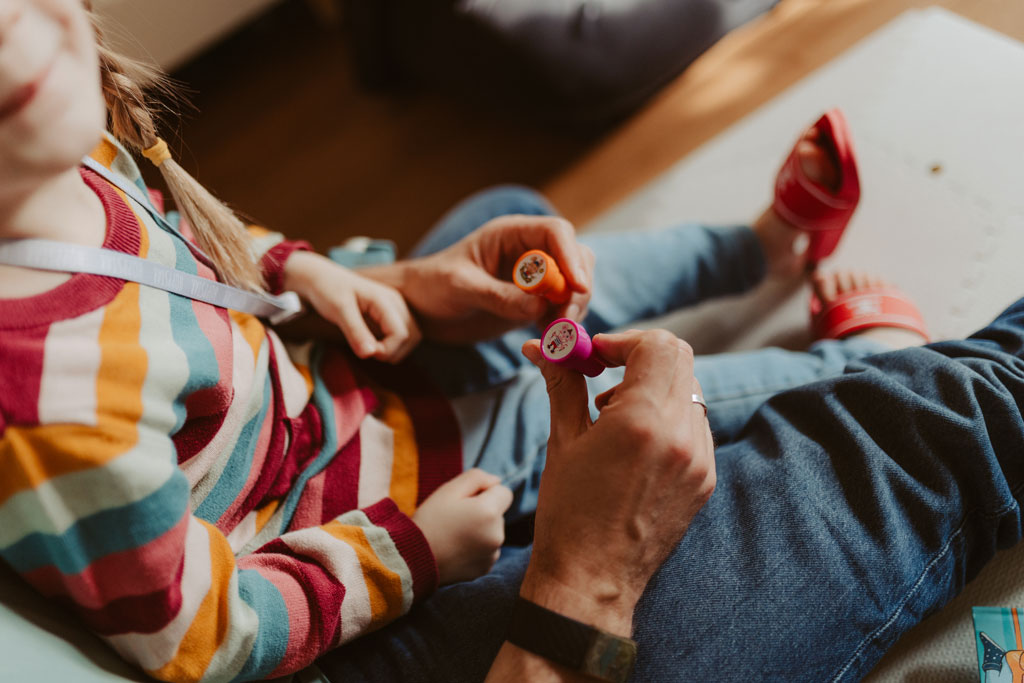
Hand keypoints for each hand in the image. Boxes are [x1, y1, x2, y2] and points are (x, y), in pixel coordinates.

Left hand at [282, 251, 420, 361]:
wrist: (320, 277)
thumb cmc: (327, 290)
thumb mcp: (339, 310)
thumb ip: (355, 332)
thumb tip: (370, 354)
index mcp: (385, 300)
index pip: (401, 334)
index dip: (387, 350)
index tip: (366, 353)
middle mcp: (396, 302)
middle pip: (412, 336)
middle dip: (393, 351)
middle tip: (369, 352)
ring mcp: (396, 306)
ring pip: (411, 336)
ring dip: (396, 349)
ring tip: (372, 348)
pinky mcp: (392, 312)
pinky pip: (403, 333)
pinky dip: (393, 344)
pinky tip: (375, 343)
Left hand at [370, 215, 593, 342]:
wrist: (421, 308)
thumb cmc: (433, 285)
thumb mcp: (460, 287)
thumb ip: (497, 295)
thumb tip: (539, 307)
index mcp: (512, 234)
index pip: (556, 233)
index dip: (571, 257)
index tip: (578, 287)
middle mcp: (530, 252)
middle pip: (575, 259)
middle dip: (577, 288)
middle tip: (565, 319)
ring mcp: (535, 279)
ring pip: (574, 287)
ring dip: (572, 310)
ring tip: (555, 335)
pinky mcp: (534, 304)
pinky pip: (561, 311)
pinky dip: (562, 326)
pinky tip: (549, 342)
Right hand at [413, 468, 513, 584]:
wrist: (412, 558)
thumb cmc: (430, 520)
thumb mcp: (449, 490)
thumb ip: (477, 477)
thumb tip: (496, 481)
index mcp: (489, 513)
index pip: (504, 492)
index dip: (485, 492)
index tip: (465, 501)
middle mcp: (497, 535)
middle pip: (498, 514)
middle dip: (482, 511)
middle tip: (455, 518)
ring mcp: (492, 555)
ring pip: (493, 532)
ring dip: (481, 530)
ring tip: (454, 535)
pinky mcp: (485, 568)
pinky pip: (487, 550)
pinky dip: (476, 547)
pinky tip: (456, 549)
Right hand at [519, 329, 715, 634]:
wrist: (592, 579)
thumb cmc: (568, 511)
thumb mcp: (562, 440)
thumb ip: (562, 383)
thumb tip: (542, 346)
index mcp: (642, 420)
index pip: (657, 345)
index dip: (624, 341)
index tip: (596, 355)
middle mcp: (681, 434)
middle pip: (679, 359)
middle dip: (639, 357)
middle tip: (603, 374)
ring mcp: (700, 459)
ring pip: (689, 390)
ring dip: (654, 387)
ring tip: (613, 418)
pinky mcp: (705, 479)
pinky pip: (695, 425)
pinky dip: (668, 418)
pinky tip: (634, 444)